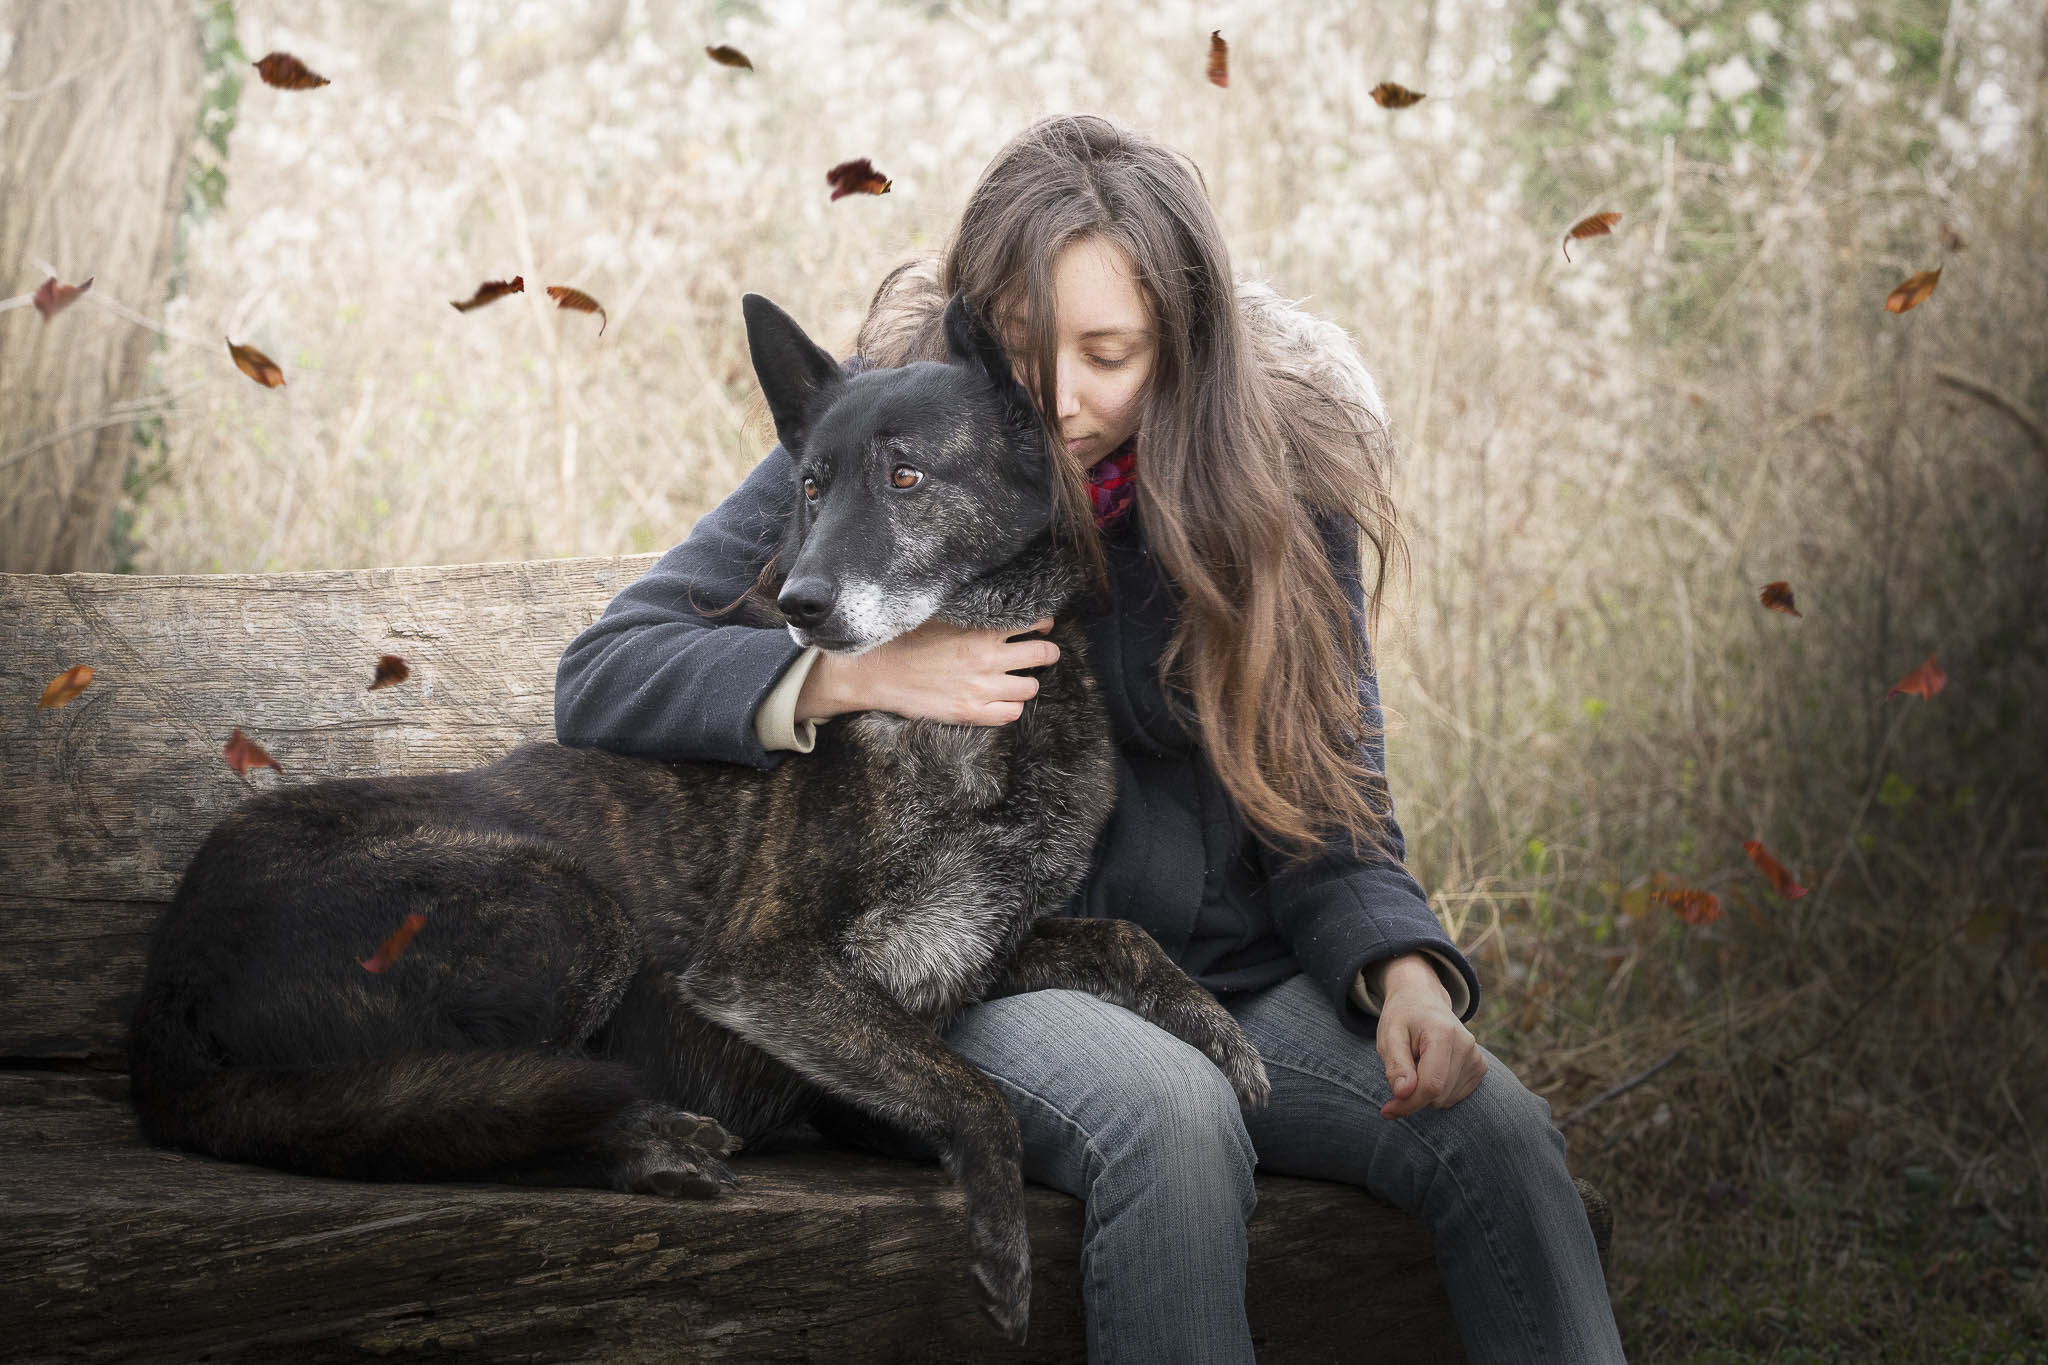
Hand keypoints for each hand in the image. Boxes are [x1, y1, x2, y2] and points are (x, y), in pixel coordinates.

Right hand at [797, 616, 1058, 725]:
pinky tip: (1003, 697)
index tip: (1041, 624)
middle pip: (1043, 655)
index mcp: (981, 631)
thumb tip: (996, 596)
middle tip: (1042, 650)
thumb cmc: (903, 638)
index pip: (1033, 622)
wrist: (874, 672)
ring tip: (1019, 675)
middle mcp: (988, 660)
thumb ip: (971, 608)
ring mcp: (981, 690)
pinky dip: (1012, 705)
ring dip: (1028, 680)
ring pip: (1031, 687)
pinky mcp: (970, 713)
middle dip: (1047, 651)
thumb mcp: (940, 613)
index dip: (1043, 622)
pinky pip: (1011, 714)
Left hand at [1373, 954, 1487, 1118]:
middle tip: (1403, 1069)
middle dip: (1413, 1094)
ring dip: (1425, 1091)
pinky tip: (1432, 1067)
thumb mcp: (1389, 1035)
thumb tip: (1404, 1093)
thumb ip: (1396, 1064)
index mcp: (1444, 1034)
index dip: (1408, 1104)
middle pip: (1438, 1095)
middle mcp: (1467, 1045)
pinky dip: (1438, 1090)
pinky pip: (1454, 1096)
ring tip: (1418, 1063)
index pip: (1431, 1085)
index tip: (1386, 1111)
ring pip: (1446, 1099)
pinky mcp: (1480, 1067)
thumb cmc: (1403, 1018)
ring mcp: (1477, 1057)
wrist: (1423, 999)